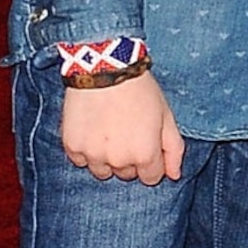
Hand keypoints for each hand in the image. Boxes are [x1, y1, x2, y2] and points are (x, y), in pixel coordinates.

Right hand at [60, 74, 184, 184]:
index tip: (146, 142)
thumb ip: (173, 149)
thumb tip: (174, 175)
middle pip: (127, 174)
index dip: (151, 160)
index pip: (151, 178)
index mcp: (144, 155)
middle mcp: (118, 161)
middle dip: (130, 157)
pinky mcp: (73, 147)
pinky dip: (86, 149)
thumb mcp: (166, 115)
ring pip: (103, 170)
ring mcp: (93, 155)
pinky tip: (92, 128)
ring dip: (107, 157)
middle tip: (127, 129)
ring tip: (109, 129)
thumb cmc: (139, 90)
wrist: (105, 69)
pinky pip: (81, 160)